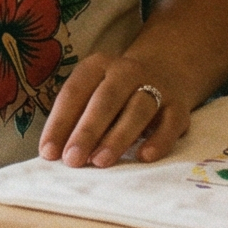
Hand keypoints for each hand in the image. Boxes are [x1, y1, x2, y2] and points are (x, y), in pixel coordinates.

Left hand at [37, 51, 186, 168]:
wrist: (166, 69)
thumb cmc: (115, 92)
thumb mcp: (93, 92)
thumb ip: (76, 118)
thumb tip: (55, 153)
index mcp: (97, 66)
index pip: (74, 92)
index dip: (59, 122)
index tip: (48, 152)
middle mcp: (126, 71)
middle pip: (105, 99)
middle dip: (87, 131)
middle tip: (72, 160)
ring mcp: (156, 86)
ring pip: (137, 109)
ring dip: (118, 136)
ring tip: (100, 161)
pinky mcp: (178, 106)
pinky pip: (170, 123)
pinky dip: (158, 140)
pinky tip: (144, 156)